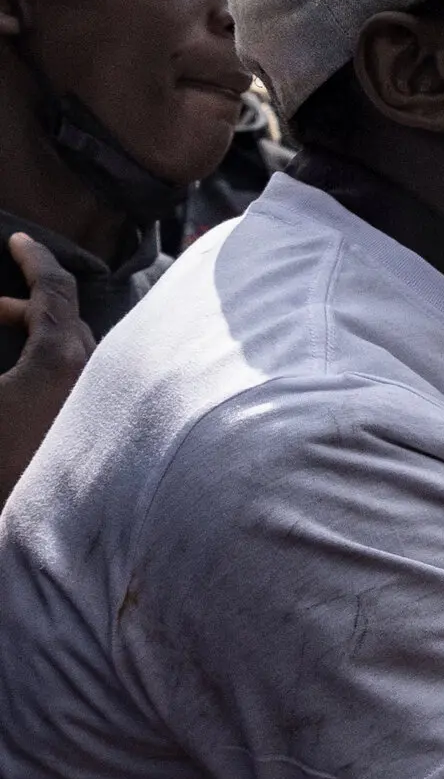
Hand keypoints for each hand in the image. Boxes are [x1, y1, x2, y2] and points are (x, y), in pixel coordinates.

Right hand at [0, 234, 95, 507]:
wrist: (27, 539)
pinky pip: (76, 380)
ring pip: (72, 350)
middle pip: (64, 318)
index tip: (16, 239)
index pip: (55, 288)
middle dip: (25, 305)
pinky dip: (47, 366)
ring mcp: (98, 401)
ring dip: (35, 336)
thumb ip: (0, 336)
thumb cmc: (2, 462)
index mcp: (60, 355)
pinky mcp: (95, 429)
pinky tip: (18, 380)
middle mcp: (92, 372)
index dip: (34, 259)